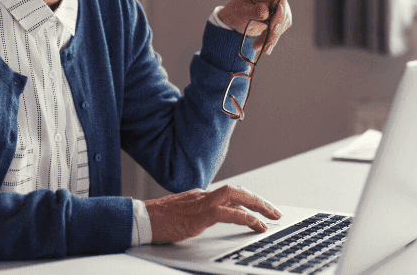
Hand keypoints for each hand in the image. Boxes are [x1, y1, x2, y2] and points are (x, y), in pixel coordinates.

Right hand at [144, 185, 281, 243]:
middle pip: (237, 191)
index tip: (262, 208)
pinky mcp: (200, 215)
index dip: (249, 199)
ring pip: (236, 196)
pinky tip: (257, 224)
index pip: (230, 193)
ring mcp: (202, 203)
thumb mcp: (183, 216)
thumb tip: (212, 221)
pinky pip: (228, 213)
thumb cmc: (158, 221)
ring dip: (258, 205)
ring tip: (271, 216)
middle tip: (275, 211)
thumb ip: (198, 215)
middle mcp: (203, 195)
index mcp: (200, 196)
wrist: (141, 220)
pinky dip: (246, 217)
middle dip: (259, 200)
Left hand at [216, 0, 291, 54]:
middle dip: (276, 29)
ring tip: (262, 48)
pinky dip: (273, 38)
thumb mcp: (240, 12)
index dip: (280, 10)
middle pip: (283, 10)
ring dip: (274, 36)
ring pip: (283, 21)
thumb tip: (266, 11)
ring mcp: (277, 5)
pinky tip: (264, 46)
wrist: (234, 21)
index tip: (273, 27)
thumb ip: (253, 11)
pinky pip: (280, 28)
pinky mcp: (279, 16)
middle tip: (266, 44)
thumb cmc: (235, 12)